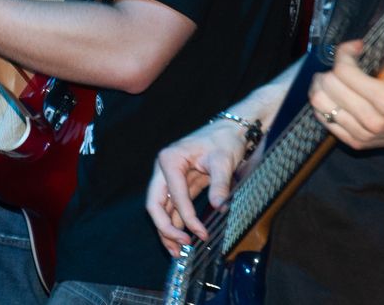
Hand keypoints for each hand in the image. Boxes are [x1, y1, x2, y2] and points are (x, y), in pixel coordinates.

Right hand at [145, 119, 253, 255]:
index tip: (201, 234)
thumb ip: (220, 184)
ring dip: (166, 230)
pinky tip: (181, 239)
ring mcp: (169, 177)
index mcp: (170, 160)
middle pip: (155, 203)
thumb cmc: (223, 140)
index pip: (174, 195)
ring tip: (176, 252)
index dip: (187, 218)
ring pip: (160, 208)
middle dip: (165, 228)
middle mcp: (164, 169)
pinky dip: (175, 223)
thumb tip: (219, 207)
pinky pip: (172, 207)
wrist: (229, 131)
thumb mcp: (223, 161)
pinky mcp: (179, 185)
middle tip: (180, 248)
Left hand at [309, 39, 383, 149]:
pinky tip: (338, 95)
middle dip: (332, 69)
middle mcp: (374, 121)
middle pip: (328, 87)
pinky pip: (324, 120)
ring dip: (323, 86)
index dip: (344, 53)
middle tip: (344, 63)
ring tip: (334, 77)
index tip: (355, 48)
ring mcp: (365, 135)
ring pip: (320, 104)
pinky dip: (326, 104)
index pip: (343, 72)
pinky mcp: (358, 143)